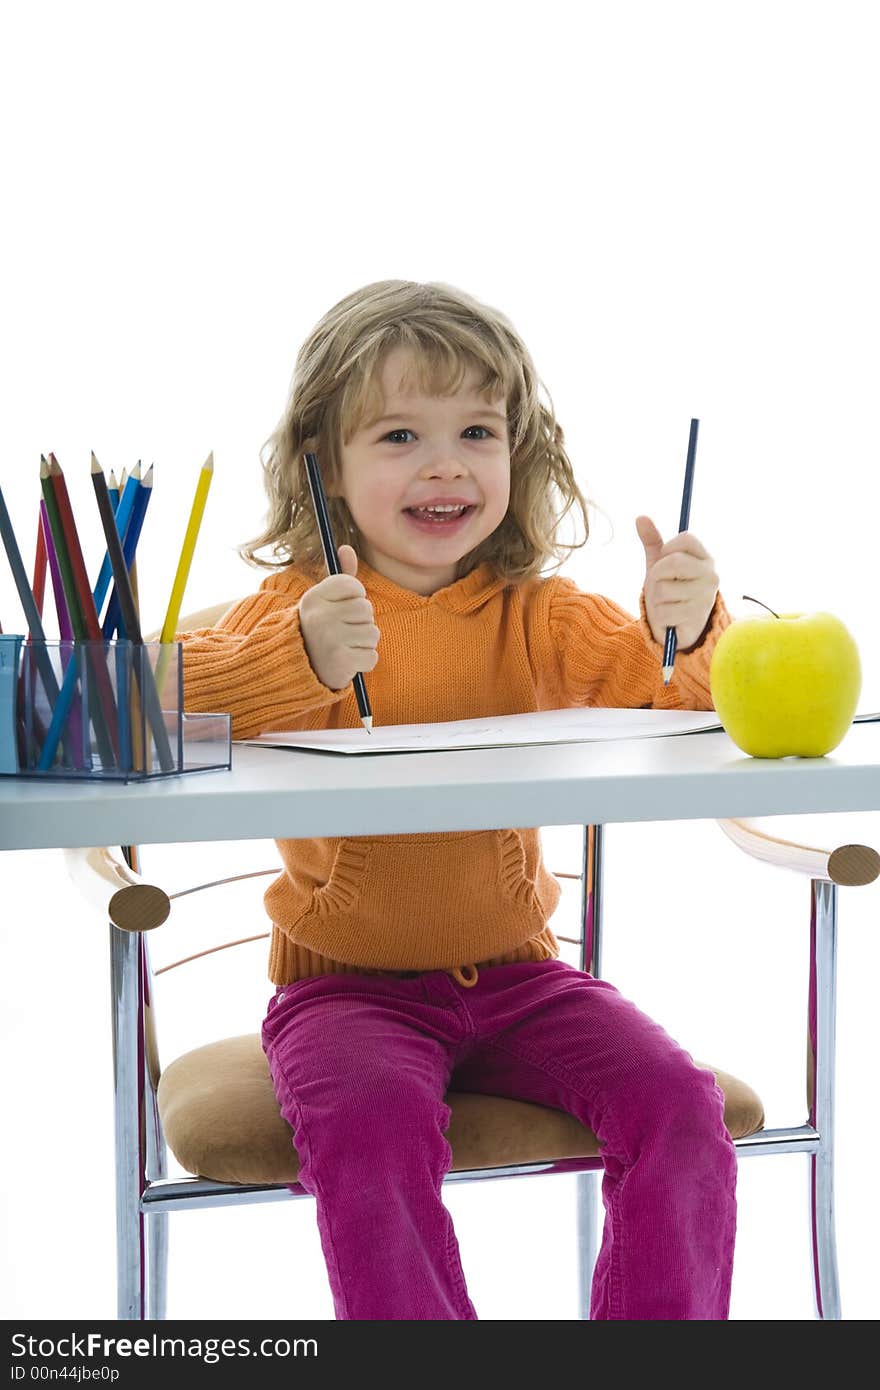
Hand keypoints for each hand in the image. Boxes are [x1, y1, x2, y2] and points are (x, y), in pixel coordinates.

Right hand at [298, 545, 379, 688]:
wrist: (300, 670)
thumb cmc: (320, 630)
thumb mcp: (325, 602)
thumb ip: (341, 578)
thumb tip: (348, 548)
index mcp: (314, 597)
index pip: (353, 585)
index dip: (355, 597)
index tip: (343, 608)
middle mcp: (319, 616)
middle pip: (366, 609)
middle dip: (361, 622)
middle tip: (342, 632)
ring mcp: (330, 638)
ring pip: (373, 633)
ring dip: (364, 643)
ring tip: (344, 646)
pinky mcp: (341, 661)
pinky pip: (372, 656)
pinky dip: (364, 661)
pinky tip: (347, 661)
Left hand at [636, 515, 718, 649]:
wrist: (678, 625)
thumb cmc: (669, 589)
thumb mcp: (659, 563)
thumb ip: (652, 541)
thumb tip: (640, 517)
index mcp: (704, 557)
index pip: (686, 538)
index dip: (667, 549)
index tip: (665, 560)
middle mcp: (711, 574)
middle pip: (673, 562)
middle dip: (657, 574)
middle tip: (661, 583)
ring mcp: (706, 596)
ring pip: (663, 589)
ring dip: (657, 598)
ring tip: (667, 602)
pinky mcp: (697, 617)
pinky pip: (664, 611)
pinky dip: (660, 616)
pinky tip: (670, 617)